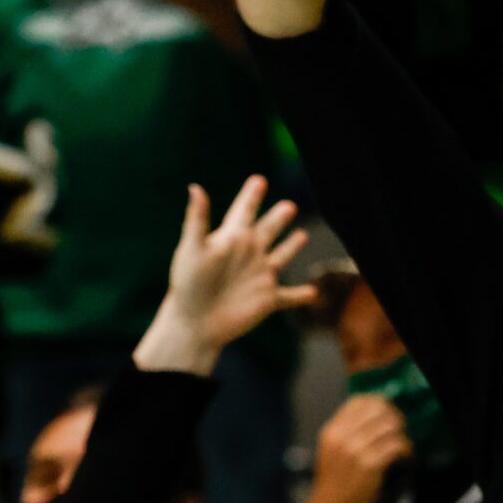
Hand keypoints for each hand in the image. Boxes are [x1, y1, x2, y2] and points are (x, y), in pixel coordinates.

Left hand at [134, 175, 314, 374]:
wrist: (195, 322)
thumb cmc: (188, 284)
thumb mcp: (192, 248)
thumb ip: (197, 219)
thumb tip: (195, 187)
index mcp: (231, 238)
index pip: (244, 210)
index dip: (251, 195)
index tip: (259, 180)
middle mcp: (248, 254)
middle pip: (268, 230)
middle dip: (278, 217)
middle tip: (289, 205)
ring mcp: (260, 276)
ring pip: (281, 256)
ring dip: (292, 246)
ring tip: (303, 235)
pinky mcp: (268, 299)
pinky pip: (290, 296)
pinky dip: (302, 295)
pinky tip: (314, 293)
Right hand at [303, 394, 412, 502]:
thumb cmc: (335, 486)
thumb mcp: (333, 452)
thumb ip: (350, 432)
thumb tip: (380, 415)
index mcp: (332, 430)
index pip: (360, 400)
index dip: (380, 405)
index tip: (389, 417)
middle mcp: (342, 436)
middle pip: (380, 409)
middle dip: (396, 418)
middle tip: (400, 433)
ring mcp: (355, 450)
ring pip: (392, 425)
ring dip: (403, 436)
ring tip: (402, 450)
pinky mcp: (370, 465)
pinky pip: (398, 446)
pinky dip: (407, 452)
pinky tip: (405, 461)